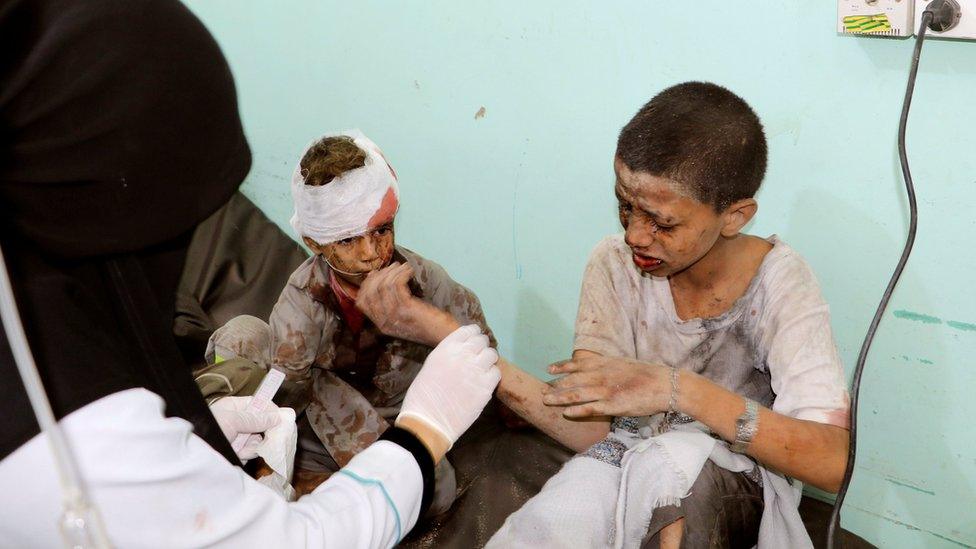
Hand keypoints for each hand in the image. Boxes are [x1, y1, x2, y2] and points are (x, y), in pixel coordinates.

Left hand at [210, 396, 281, 459]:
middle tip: (272, 437)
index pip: (259, 404)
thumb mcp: (232, 420)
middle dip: (265, 431)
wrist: (193, 455)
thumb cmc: (208, 430)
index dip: (271, 410)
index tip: (282, 418)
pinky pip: (251, 452)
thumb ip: (255, 419)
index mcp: (235, 407)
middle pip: (262, 423)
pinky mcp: (237, 452)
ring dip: (254, 445)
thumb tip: (277, 417)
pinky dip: (248, 454)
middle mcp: (238, 421)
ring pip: (258, 440)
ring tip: (242, 448)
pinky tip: (239, 454)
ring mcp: (238, 438)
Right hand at [356, 262, 459, 345]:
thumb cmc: (428, 324)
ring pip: (383, 287)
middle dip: (379, 275)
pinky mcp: (407, 309)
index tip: (375, 273)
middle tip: (393, 267)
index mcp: (382, 325)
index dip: (366, 285)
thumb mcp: (404, 319)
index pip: (361, 303)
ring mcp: (395, 316)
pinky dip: (402, 274)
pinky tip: (409, 271)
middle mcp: (385, 322)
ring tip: (403, 267)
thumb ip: (392, 307)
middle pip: (370, 293)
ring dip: (392, 272)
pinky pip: (397, 285)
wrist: (445, 336)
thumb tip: (381, 283)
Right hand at [396, 325, 499, 457]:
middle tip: (479, 357)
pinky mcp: (485, 387)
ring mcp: (476, 370)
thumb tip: (462, 352)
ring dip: (488, 360)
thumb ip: (448, 356)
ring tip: (483, 369)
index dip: (473, 335)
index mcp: (446, 348)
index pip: (468, 331)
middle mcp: (463, 354)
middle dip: (481, 347)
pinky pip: (496, 373)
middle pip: (482, 341)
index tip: (473, 341)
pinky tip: (485, 383)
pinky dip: (492, 376)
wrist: (428, 421)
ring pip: (492, 354)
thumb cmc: (422, 397)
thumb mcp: (431, 366)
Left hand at [541, 356, 671, 418]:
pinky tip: (566, 413)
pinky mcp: (613, 405)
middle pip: (572, 380)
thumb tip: (598, 367)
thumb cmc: (647, 374)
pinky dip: (576, 411)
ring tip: (547, 401)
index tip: (549, 369)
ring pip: (576, 394)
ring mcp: (606, 390)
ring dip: (559, 398)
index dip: (561, 367)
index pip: (577, 364)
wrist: (665, 383)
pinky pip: (590, 408)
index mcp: (605, 363)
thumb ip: (608, 366)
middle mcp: (602, 375)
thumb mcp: (624, 363)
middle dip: (555, 385)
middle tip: (542, 391)